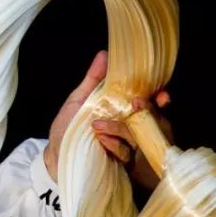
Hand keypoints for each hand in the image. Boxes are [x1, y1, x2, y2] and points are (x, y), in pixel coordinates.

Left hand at [44, 51, 171, 184]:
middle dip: (149, 112)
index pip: (148, 103)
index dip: (159, 98)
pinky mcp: (119, 163)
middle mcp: (129, 128)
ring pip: (137, 137)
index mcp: (123, 110)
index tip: (161, 94)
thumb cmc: (68, 126)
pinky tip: (100, 139)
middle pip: (151, 121)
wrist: (54, 154)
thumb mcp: (79, 100)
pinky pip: (125, 154)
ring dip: (119, 128)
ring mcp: (126, 146)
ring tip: (97, 125)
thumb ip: (94, 79)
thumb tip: (104, 53)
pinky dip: (113, 144)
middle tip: (137, 103)